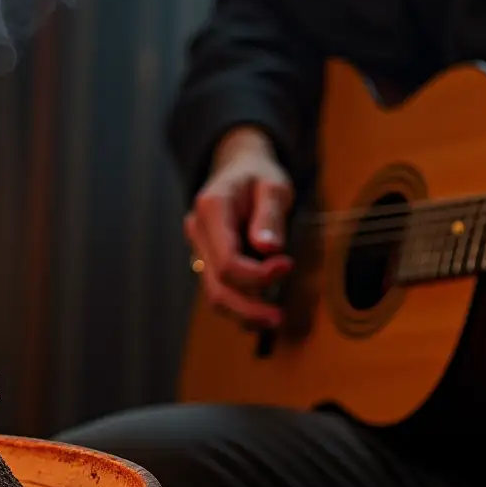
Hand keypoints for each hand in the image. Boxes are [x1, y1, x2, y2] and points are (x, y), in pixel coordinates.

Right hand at [184, 127, 294, 328]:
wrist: (239, 166)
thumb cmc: (259, 175)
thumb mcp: (273, 185)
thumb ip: (270, 215)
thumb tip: (268, 249)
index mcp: (211, 208)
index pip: (227, 260)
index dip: (257, 275)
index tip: (287, 266)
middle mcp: (198, 231)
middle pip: (216, 285)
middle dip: (249, 307)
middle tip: (280, 317)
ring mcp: (199, 248)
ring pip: (214, 293)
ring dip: (244, 313)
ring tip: (274, 320)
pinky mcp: (207, 260)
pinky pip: (220, 289)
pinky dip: (241, 305)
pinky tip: (262, 312)